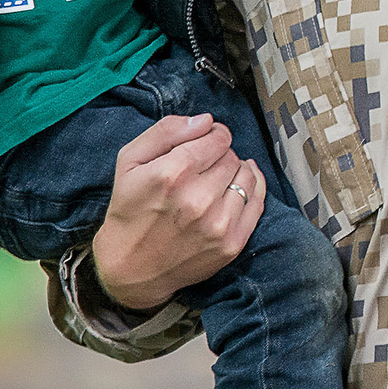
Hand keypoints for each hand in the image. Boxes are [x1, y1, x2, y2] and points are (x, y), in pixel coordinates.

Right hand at [89, 113, 268, 310]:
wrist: (132, 268)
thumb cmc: (129, 209)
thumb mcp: (130, 161)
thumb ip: (166, 131)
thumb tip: (206, 120)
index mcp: (173, 173)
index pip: (218, 138)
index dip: (213, 135)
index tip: (204, 142)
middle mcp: (199, 199)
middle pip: (231, 156)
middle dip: (219, 156)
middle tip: (202, 167)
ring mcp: (219, 224)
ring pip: (247, 176)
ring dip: (235, 172)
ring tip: (215, 180)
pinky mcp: (232, 244)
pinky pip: (257, 203)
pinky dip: (252, 189)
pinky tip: (236, 187)